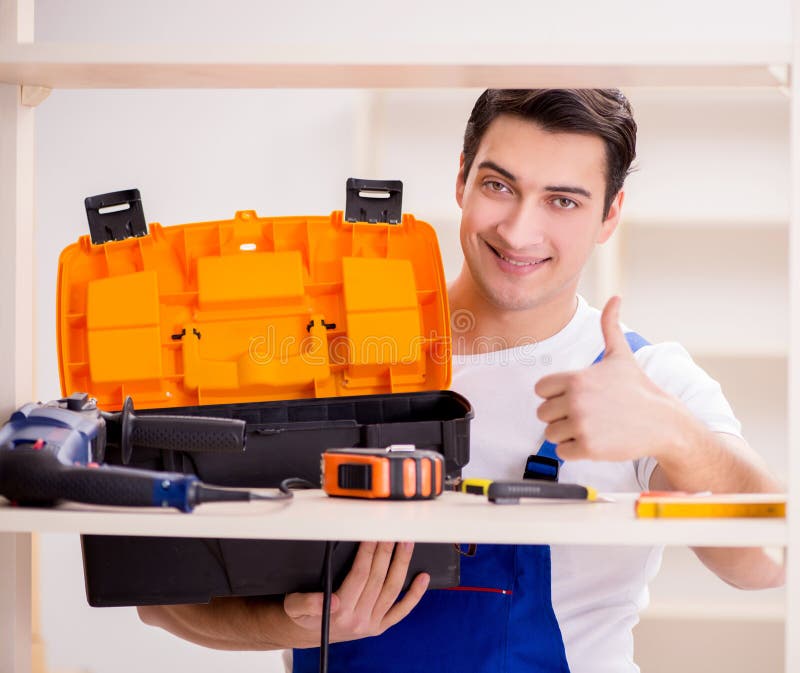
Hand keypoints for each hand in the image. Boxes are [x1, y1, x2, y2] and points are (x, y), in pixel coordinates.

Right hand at [283, 541, 429, 643]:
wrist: (308, 633)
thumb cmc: (302, 614)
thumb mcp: (294, 606)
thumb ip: (307, 603)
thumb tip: (330, 600)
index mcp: (339, 611)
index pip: (360, 574)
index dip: (368, 551)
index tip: (373, 532)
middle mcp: (358, 619)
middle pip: (378, 578)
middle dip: (386, 550)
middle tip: (392, 530)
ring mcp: (371, 623)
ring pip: (392, 589)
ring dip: (401, 564)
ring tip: (406, 543)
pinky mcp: (380, 626)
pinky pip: (401, 610)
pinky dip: (414, 595)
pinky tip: (422, 578)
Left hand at [535, 296, 683, 462]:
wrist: (664, 423)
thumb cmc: (639, 390)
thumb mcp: (621, 356)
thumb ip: (609, 327)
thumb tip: (615, 297)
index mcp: (576, 378)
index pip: (540, 389)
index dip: (555, 395)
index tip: (576, 397)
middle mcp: (575, 400)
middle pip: (542, 413)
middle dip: (560, 416)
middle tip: (587, 415)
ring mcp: (581, 424)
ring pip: (550, 433)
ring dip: (568, 434)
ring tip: (593, 427)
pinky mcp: (588, 447)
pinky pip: (563, 452)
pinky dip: (576, 451)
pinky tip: (596, 441)